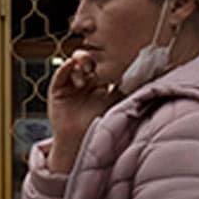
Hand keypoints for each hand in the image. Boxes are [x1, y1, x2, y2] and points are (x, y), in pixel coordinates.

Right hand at [45, 50, 112, 174]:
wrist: (81, 141)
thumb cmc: (100, 125)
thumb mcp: (116, 102)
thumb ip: (124, 88)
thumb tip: (141, 72)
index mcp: (99, 84)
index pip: (100, 65)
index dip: (104, 60)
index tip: (111, 57)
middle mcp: (84, 83)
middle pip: (87, 61)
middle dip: (91, 58)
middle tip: (96, 63)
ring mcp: (70, 86)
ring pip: (74, 64)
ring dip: (80, 61)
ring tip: (86, 70)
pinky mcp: (57, 91)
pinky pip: (60, 75)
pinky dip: (65, 67)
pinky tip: (71, 63)